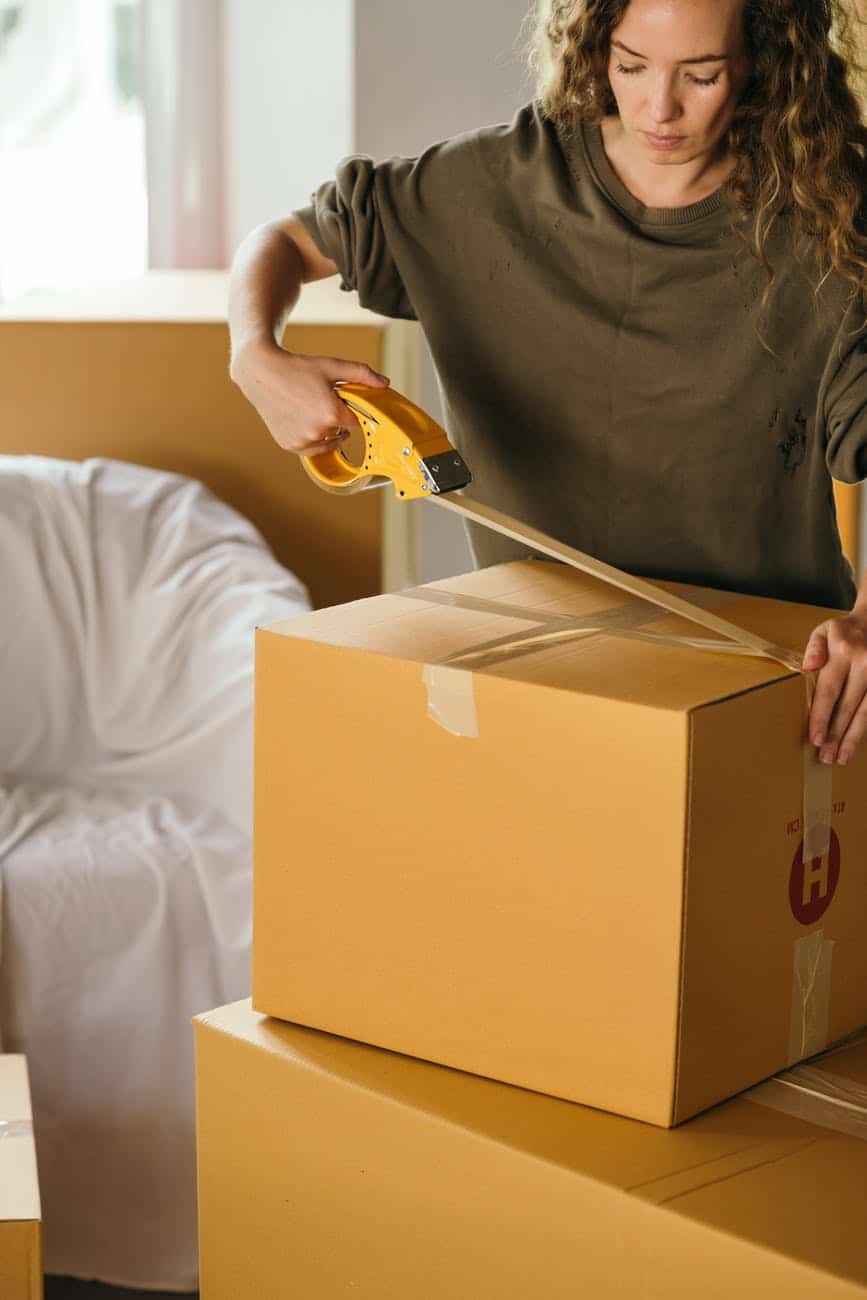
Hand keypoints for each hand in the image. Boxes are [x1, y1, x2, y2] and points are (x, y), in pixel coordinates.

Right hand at [230, 340, 388, 456]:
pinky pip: (310, 447)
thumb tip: (384, 383)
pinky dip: (310, 437)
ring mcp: (301, 441)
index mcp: (331, 414)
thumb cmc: (296, 368)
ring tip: (309, 407)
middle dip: (336, 417)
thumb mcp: (332, 366)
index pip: (356, 421)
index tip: (346, 404)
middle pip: (340, 430)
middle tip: (320, 399)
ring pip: (326, 440)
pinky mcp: (289, 445)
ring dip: (324, 429)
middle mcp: (316, 432)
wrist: (261, 372)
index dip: (353, 411)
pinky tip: (302, 419)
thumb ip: (361, 374)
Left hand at [803, 612, 866, 764]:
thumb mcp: (824, 630)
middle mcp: (866, 664)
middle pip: (848, 706)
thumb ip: (814, 648)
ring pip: (866, 712)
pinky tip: (855, 744)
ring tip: (841, 758)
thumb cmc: (844, 632)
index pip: (830, 689)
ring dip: (853, 738)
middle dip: (836, 734)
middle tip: (826, 757)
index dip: (822, 716)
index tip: (815, 738)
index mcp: (845, 651)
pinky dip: (864, 728)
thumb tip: (808, 667)